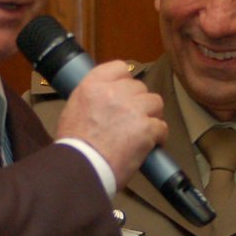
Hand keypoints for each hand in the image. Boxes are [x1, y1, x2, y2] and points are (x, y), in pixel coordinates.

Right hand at [55, 62, 166, 186]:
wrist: (81, 168)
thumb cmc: (74, 146)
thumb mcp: (73, 110)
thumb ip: (92, 98)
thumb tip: (105, 101)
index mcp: (93, 85)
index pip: (120, 68)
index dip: (126, 81)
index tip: (125, 93)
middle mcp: (114, 92)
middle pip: (139, 87)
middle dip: (138, 102)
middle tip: (133, 119)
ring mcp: (132, 109)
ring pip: (155, 102)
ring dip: (151, 116)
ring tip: (144, 130)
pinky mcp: (146, 127)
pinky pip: (161, 126)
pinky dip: (158, 136)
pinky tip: (150, 144)